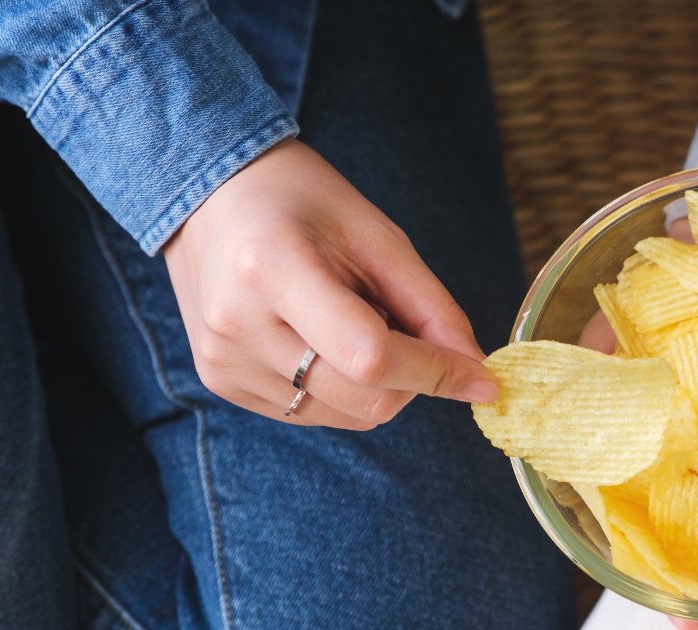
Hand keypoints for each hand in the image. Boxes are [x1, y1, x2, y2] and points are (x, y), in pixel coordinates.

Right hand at [163, 138, 497, 429]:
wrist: (212, 197)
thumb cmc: (302, 202)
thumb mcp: (377, 235)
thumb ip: (430, 305)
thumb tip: (473, 368)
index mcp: (273, 269)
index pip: (371, 355)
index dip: (436, 372)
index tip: (485, 380)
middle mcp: (237, 325)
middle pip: (362, 397)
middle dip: (412, 377)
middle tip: (403, 321)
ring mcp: (223, 362)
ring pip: (345, 416)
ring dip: (376, 383)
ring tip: (350, 318)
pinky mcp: (221, 384)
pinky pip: (314, 413)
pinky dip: (342, 388)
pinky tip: (321, 336)